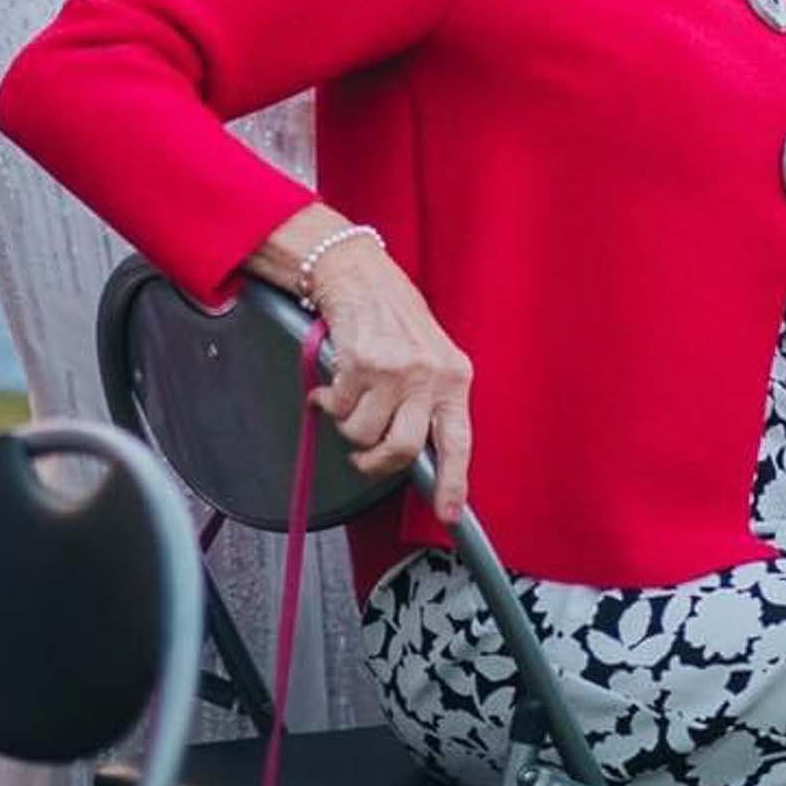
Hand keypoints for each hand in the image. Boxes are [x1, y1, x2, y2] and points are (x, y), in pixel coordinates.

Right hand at [301, 236, 474, 523]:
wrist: (356, 270)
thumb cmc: (393, 312)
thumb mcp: (430, 353)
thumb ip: (431, 398)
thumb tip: (424, 455)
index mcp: (454, 376)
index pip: (458, 441)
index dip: (454, 483)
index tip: (448, 515)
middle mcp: (427, 375)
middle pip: (404, 449)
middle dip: (377, 464)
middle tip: (365, 460)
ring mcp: (393, 370)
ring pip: (364, 434)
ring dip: (348, 428)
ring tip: (346, 404)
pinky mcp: (358, 364)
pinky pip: (339, 409)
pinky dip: (327, 405)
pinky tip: (328, 387)